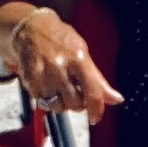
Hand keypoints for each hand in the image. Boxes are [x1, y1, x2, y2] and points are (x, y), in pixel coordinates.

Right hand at [2, 8, 122, 116]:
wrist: (30, 28)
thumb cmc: (60, 39)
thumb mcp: (83, 53)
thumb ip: (98, 80)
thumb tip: (117, 100)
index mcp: (78, 59)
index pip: (92, 93)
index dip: (96, 110)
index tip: (95, 118)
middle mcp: (61, 68)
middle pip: (74, 104)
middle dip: (77, 103)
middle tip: (74, 91)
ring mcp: (43, 75)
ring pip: (57, 106)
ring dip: (61, 103)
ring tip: (59, 88)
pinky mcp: (29, 81)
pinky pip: (42, 102)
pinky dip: (46, 99)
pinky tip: (47, 85)